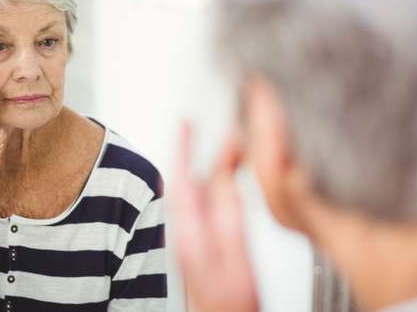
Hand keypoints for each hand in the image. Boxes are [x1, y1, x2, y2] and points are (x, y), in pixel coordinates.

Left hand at [171, 123, 259, 311]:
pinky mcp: (199, 249)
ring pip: (196, 194)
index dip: (182, 148)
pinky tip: (229, 186)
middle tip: (227, 138)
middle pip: (188, 184)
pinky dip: (216, 188)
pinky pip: (203, 207)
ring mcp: (190, 243)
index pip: (180, 180)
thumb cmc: (231, 305)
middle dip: (203, 155)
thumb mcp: (236, 255)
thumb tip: (223, 175)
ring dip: (211, 171)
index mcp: (189, 235)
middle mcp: (184, 236)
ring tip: (232, 154)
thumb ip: (229, 214)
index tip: (187, 123)